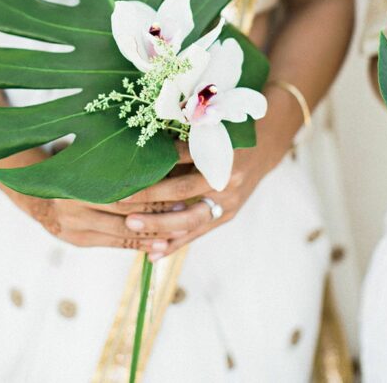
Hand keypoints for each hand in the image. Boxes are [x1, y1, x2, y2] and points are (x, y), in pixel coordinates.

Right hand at [0, 143, 192, 252]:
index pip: (122, 189)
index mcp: (78, 178)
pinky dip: (138, 244)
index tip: (176, 186)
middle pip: (124, 212)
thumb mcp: (87, 154)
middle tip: (184, 210)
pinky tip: (159, 245)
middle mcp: (74, 204)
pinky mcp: (79, 241)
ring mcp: (75, 226)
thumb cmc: (69, 162)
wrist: (32, 189)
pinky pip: (115, 244)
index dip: (152, 189)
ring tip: (178, 231)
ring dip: (152, 234)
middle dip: (156, 213)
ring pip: (122, 233)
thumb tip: (155, 141)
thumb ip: (113, 155)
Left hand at [120, 138, 284, 260]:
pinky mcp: (227, 215)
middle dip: (151, 198)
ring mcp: (228, 201)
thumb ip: (182, 144)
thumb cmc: (229, 134)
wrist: (264, 147)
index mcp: (220, 152)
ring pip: (190, 219)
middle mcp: (226, 179)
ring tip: (131, 227)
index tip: (128, 170)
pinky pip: (197, 232)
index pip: (181, 160)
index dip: (158, 161)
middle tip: (122, 202)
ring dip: (159, 225)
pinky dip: (174, 243)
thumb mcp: (209, 131)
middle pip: (183, 191)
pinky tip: (152, 254)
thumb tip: (143, 153)